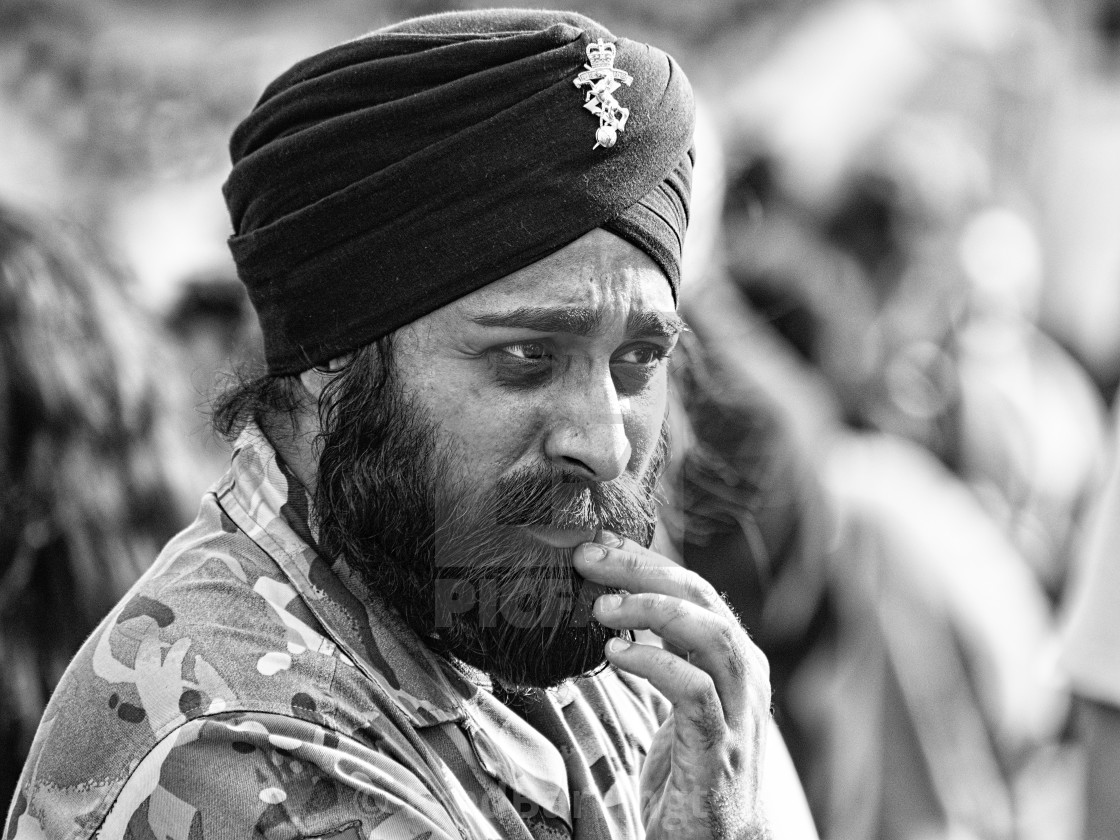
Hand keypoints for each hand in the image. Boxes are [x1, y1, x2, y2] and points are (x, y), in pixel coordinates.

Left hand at [574, 530, 771, 839]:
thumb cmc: (691, 765)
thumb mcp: (677, 696)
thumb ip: (662, 650)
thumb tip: (613, 593)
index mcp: (736, 658)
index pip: (694, 589)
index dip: (646, 560)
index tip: (598, 543)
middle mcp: (745, 678)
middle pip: (703, 600)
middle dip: (644, 571)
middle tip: (589, 559)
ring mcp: (738, 715)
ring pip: (713, 637)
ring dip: (654, 611)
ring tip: (602, 608)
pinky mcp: (718, 753)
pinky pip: (695, 693)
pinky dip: (655, 664)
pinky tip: (617, 654)